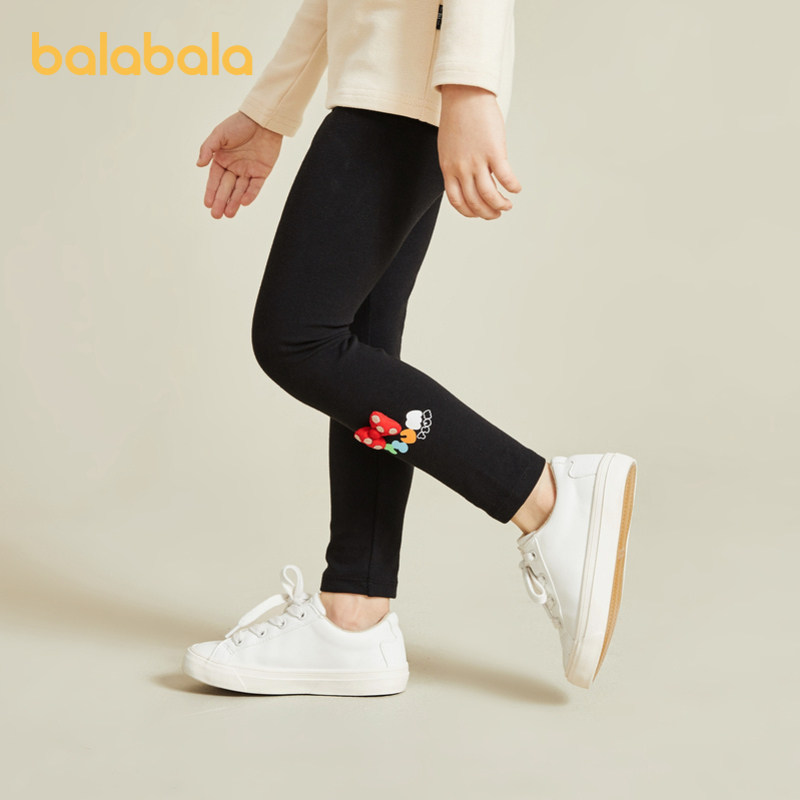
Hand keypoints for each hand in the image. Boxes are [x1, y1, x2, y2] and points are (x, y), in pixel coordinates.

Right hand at [196, 111, 282, 218]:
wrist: (262, 119)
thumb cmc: (239, 124)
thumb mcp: (219, 134)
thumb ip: (208, 149)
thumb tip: (198, 164)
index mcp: (222, 159)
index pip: (215, 179)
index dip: (211, 192)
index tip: (207, 204)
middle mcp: (234, 167)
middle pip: (226, 188)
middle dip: (221, 201)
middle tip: (216, 215)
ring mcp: (249, 171)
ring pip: (240, 190)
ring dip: (234, 202)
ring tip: (228, 214)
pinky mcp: (262, 172)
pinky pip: (255, 186)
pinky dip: (250, 194)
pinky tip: (243, 203)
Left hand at [437, 85, 520, 218]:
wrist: (464, 93)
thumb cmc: (457, 117)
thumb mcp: (448, 147)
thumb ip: (456, 164)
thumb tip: (468, 177)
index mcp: (448, 168)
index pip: (457, 202)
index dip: (470, 212)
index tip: (479, 213)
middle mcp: (461, 169)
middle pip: (474, 203)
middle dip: (487, 213)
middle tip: (497, 213)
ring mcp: (477, 161)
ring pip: (489, 196)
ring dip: (500, 205)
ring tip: (507, 205)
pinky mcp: (494, 151)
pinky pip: (505, 177)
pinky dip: (512, 187)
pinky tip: (516, 188)